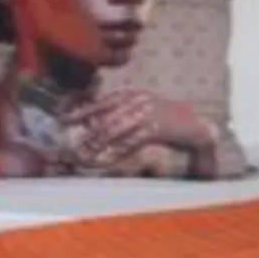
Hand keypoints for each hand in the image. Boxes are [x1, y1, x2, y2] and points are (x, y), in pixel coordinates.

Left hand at [63, 90, 216, 169]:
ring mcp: (148, 114)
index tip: (63, 120)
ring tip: (82, 157)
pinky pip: (130, 143)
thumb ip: (118, 116)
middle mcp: (138, 101)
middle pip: (105, 118)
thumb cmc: (164, 122)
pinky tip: (103, 162)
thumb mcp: (139, 112)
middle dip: (87, 134)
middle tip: (71, 146)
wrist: (195, 125)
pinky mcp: (157, 129)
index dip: (82, 112)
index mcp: (133, 95)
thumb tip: (92, 125)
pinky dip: (115, 154)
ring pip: (115, 131)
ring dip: (97, 146)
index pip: (102, 103)